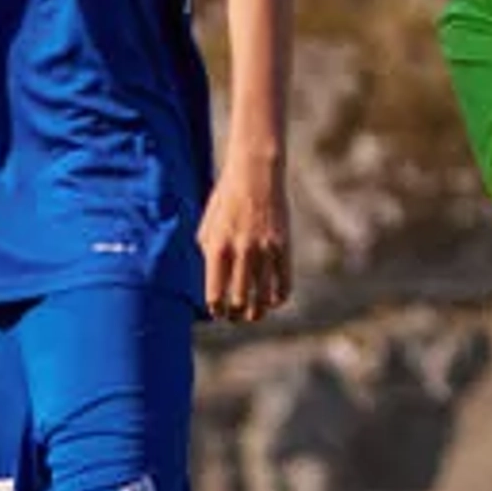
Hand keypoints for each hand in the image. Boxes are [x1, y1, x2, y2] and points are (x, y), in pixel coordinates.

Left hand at [198, 163, 293, 322]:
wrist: (255, 173)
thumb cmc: (226, 199)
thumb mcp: (207, 225)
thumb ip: (208, 255)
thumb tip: (215, 283)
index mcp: (216, 248)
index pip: (215, 294)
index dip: (216, 310)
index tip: (218, 312)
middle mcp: (240, 251)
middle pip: (238, 301)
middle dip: (236, 315)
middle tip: (235, 317)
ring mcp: (264, 250)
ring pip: (262, 297)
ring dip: (257, 311)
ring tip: (254, 314)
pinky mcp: (283, 246)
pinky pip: (284, 283)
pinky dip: (279, 297)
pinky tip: (274, 300)